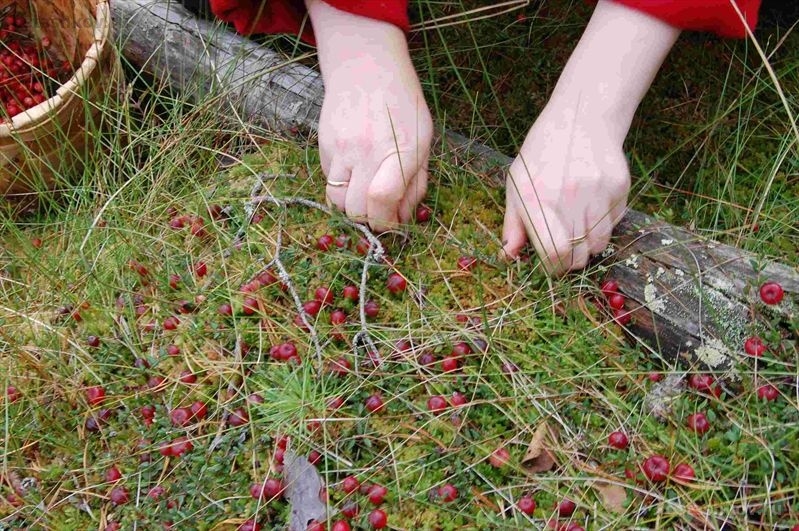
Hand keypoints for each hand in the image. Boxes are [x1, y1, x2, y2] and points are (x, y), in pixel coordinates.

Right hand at [307, 1, 432, 231]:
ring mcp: (342, 147)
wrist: (366, 67)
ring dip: (351, 203)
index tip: (389, 221)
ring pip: (337, 200)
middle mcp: (369, 150)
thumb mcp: (423, 140)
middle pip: (356, 208)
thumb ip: (415, 183)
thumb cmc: (403, 105)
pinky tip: (353, 168)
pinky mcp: (324, 145)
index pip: (382, 200)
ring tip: (363, 188)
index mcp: (402, 150)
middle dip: (367, 218)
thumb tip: (401, 219)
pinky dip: (340, 184)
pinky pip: (329, 180)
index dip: (385, 222)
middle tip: (377, 209)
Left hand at [501, 103, 629, 273]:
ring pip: (599, 244)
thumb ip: (513, 224)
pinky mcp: (619, 187)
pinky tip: (593, 204)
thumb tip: (508, 257)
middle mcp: (568, 197)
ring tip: (578, 224)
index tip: (551, 264)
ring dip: (588, 244)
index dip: (553, 267)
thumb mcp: (517, 185)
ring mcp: (597, 192)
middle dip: (570, 261)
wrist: (580, 119)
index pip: (554, 254)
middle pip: (578, 257)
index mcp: (537, 199)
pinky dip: (604, 224)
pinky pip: (614, 223)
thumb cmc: (541, 157)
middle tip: (564, 249)